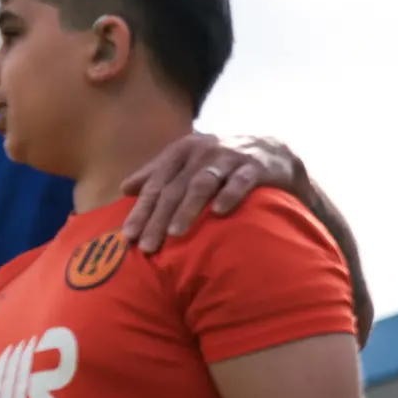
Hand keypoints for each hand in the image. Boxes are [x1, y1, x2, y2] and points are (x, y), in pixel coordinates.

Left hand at [120, 133, 298, 251]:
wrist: (273, 152)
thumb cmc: (224, 163)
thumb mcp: (189, 162)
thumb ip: (159, 173)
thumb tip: (125, 188)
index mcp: (181, 151)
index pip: (156, 184)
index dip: (141, 209)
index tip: (128, 236)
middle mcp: (201, 152)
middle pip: (174, 188)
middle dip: (158, 218)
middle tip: (147, 245)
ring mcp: (228, 158)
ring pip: (202, 184)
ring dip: (187, 209)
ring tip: (175, 234)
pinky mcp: (254, 167)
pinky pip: (240, 182)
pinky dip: (229, 196)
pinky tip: (219, 212)